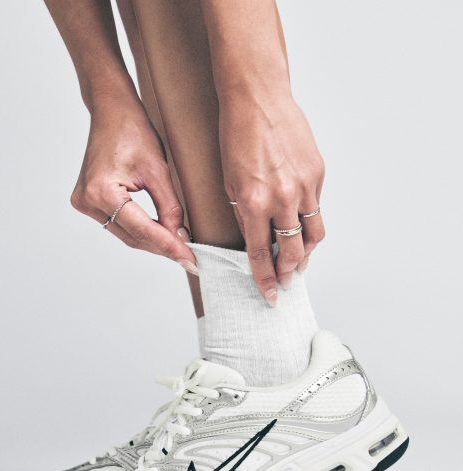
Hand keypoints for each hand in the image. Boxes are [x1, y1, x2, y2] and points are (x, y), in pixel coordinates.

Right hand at [70, 106, 197, 274]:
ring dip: (152, 242)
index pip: (142, 230)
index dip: (169, 246)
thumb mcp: (158, 170)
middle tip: (189, 258)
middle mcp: (88, 201)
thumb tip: (180, 237)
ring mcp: (85, 203)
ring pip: (126, 234)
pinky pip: (118, 224)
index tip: (190, 259)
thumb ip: (169, 207)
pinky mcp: (88, 202)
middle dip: (162, 247)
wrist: (111, 112)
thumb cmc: (132, 131)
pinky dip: (140, 231)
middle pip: (132, 237)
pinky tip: (160, 235)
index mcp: (102, 192)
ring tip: (178, 248)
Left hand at [218, 96, 324, 305]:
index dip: (265, 280)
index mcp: (253, 203)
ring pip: (313, 234)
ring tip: (298, 261)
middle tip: (286, 281)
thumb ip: (244, 214)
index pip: (260, 255)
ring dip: (305, 253)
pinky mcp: (318, 172)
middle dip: (288, 272)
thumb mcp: (228, 183)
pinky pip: (317, 207)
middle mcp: (282, 198)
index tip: (269, 295)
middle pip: (292, 251)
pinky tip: (301, 225)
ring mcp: (304, 185)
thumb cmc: (236, 137)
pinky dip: (309, 221)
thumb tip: (256, 238)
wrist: (257, 98)